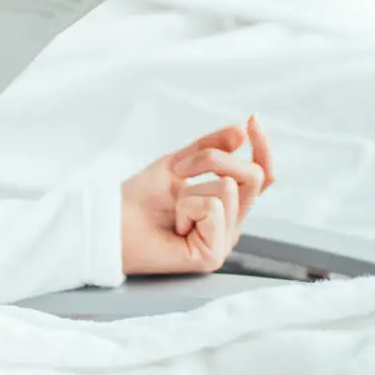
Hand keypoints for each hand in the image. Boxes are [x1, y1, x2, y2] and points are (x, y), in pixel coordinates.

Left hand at [120, 117, 274, 275]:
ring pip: (228, 188)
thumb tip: (242, 132)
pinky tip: (175, 225)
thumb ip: (211, 149)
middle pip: (252, 177)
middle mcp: (231, 224)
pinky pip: (214, 208)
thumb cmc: (140, 198)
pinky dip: (187, 207)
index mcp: (227, 205)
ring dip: (190, 188)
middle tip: (180, 168)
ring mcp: (224, 241)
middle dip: (214, 159)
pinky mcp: (213, 255)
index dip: (262, 147)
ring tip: (172, 207)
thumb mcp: (178, 163)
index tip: (253, 119)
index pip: (261, 177)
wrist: (112, 223)